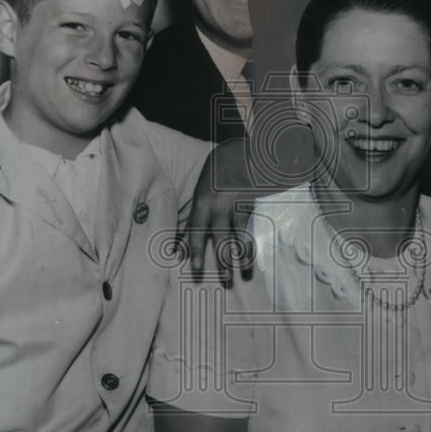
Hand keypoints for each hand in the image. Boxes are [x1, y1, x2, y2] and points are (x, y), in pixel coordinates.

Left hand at [184, 138, 255, 282]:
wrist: (241, 152)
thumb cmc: (216, 176)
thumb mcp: (201, 194)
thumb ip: (192, 222)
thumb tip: (178, 248)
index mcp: (202, 202)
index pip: (195, 230)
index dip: (193, 249)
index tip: (192, 267)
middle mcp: (217, 204)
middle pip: (218, 237)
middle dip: (221, 260)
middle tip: (223, 279)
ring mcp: (236, 204)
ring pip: (237, 235)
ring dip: (240, 256)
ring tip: (243, 273)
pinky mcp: (251, 203)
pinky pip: (250, 228)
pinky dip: (251, 243)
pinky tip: (252, 256)